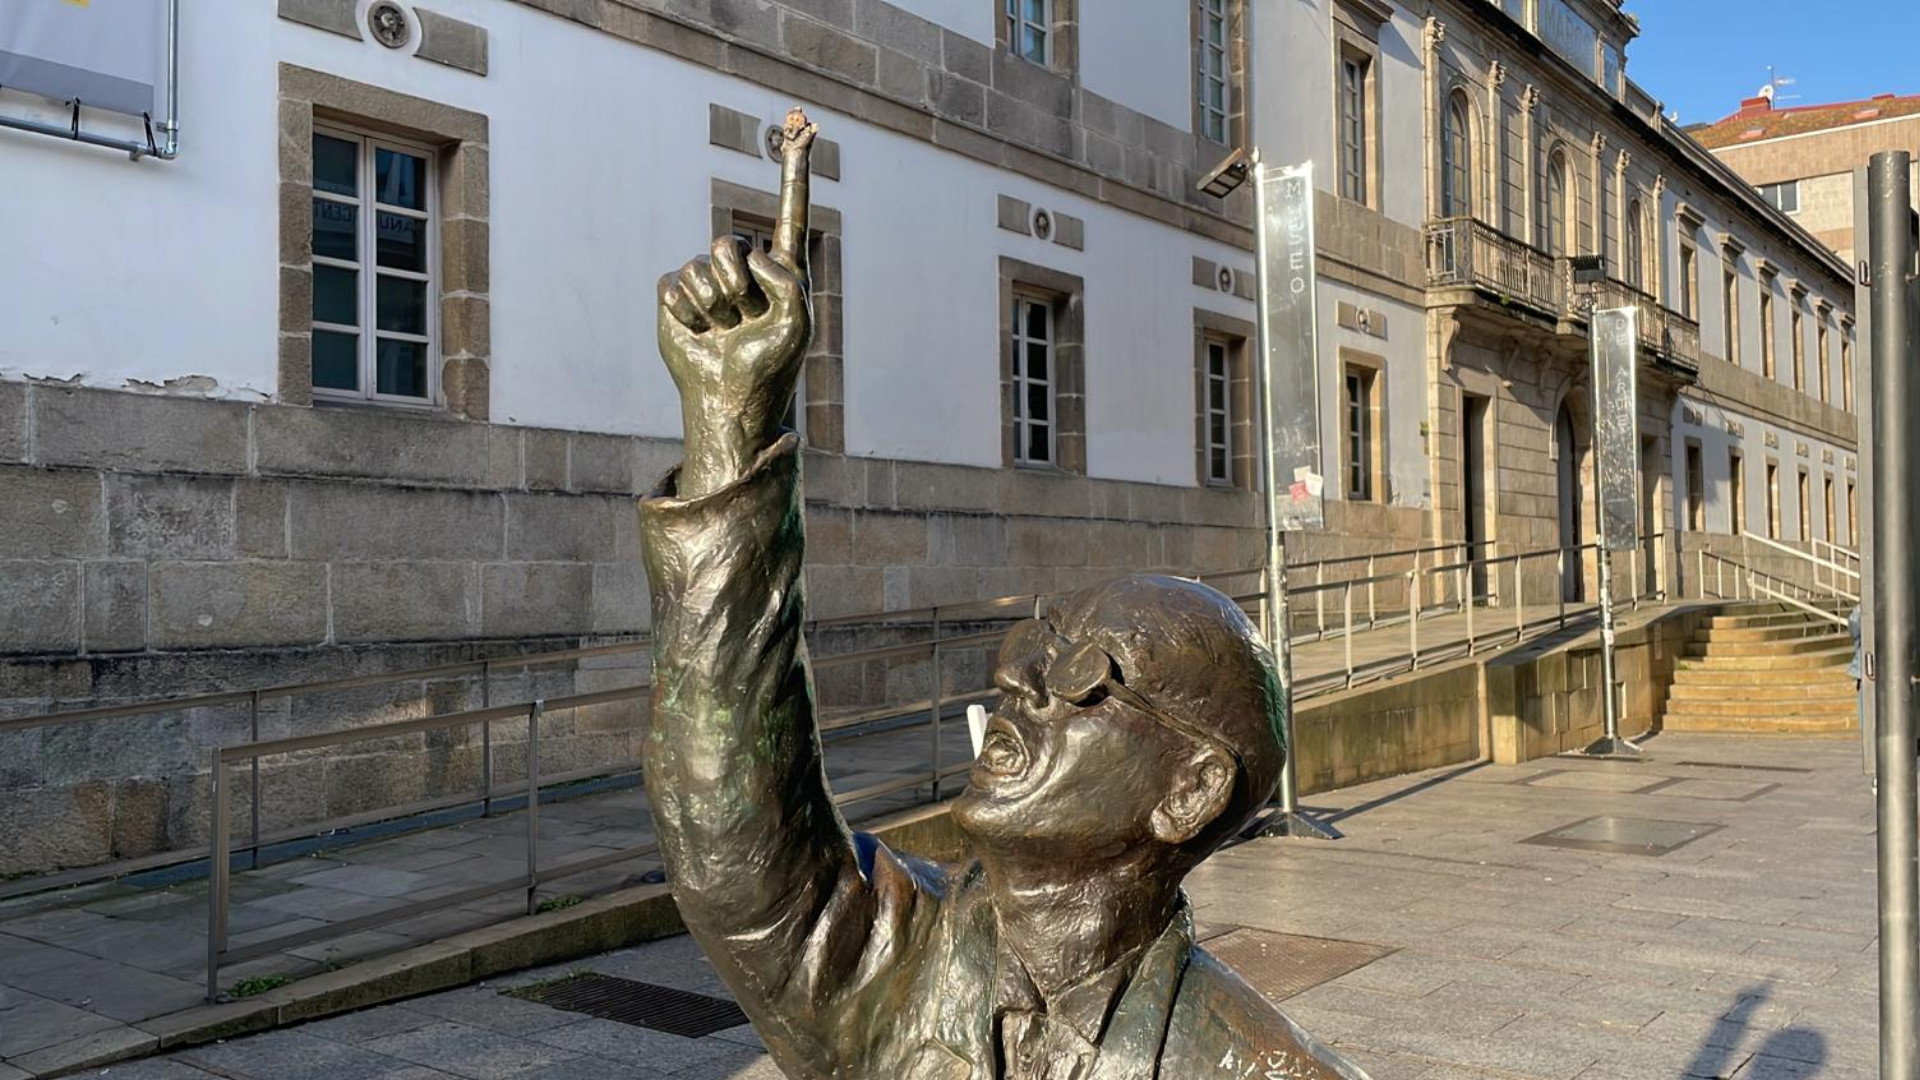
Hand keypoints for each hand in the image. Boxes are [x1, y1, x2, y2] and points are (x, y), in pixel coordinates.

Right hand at [658, 108, 816, 498]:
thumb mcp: (798, 326)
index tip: (802, 128)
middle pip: (728, 245)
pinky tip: (700, 332)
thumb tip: (751, 259)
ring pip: (699, 267)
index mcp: (782, 269)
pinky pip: (673, 284)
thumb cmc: (771, 366)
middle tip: (742, 319)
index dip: (795, 173)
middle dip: (733, 286)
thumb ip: (788, 283)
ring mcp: (709, 281)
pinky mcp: (678, 297)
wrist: (730, 399)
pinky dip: (685, 312)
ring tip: (723, 331)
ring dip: (711, 306)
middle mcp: (746, 269)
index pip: (789, 212)